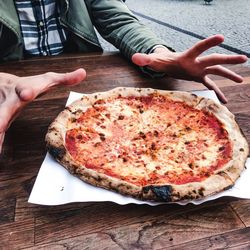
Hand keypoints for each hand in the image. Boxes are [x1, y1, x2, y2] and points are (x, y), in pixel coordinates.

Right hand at [0, 68, 85, 152]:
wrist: (6, 85)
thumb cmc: (32, 84)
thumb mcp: (49, 79)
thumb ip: (65, 78)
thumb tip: (83, 72)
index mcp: (25, 89)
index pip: (26, 89)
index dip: (27, 91)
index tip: (26, 94)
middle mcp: (11, 101)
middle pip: (5, 109)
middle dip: (2, 117)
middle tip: (0, 127)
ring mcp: (4, 111)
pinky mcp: (3, 121)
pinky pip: (1, 134)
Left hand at [132, 34, 247, 102]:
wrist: (168, 64)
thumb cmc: (162, 61)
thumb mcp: (153, 61)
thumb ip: (144, 59)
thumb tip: (133, 57)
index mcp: (187, 56)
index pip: (198, 48)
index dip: (208, 43)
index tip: (221, 37)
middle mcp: (196, 62)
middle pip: (214, 59)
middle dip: (228, 59)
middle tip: (244, 58)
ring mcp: (199, 70)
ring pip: (217, 71)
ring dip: (229, 75)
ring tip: (240, 80)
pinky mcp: (199, 77)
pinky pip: (210, 85)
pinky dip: (217, 92)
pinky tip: (224, 101)